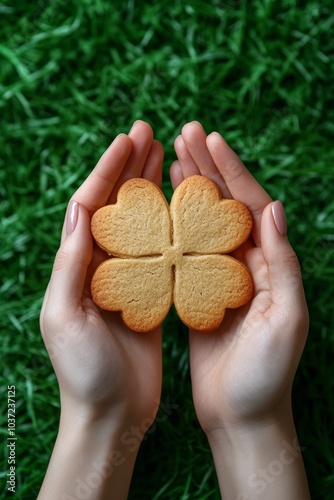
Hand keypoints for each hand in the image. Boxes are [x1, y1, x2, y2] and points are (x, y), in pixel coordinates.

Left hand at [39, 121, 163, 498]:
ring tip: (166, 158)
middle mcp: (100, 266)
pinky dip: (169, 225)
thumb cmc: (84, 372)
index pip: (90, 205)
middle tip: (150, 134)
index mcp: (77, 267)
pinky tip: (182, 209)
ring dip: (150, 188)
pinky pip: (159, 251)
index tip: (128, 140)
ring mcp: (127, 278)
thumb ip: (71, 264)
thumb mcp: (64, 317)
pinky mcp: (150, 295)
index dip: (107, 170)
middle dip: (130, 168)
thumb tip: (79, 210)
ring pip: (139, 222)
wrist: (111, 413)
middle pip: (116, 205)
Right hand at [171, 122, 309, 498]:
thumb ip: (283, 263)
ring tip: (171, 160)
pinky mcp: (198, 295)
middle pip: (225, 206)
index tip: (210, 139)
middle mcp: (247, 264)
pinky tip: (160, 210)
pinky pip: (186, 251)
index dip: (231, 170)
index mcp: (269, 264)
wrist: (242, 414)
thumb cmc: (267, 374)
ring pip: (203, 223)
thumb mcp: (287, 319)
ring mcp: (220, 278)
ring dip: (189, 190)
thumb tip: (275, 208)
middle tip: (184, 135)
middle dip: (207, 168)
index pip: (250, 205)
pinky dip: (174, 226)